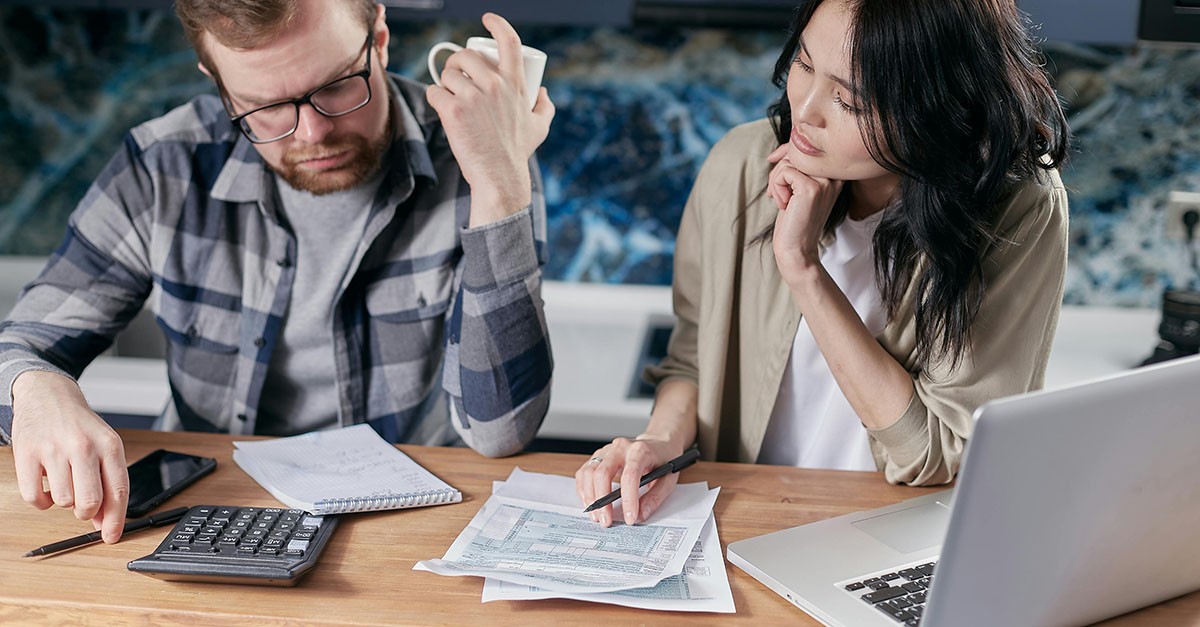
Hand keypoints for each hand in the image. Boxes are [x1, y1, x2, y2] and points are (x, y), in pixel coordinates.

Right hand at [11, 371, 129, 542]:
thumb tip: (106, 523)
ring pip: (63, 502)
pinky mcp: (26, 454)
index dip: (116, 520)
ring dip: (64, 501)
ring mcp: (54, 449)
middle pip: (90, 502)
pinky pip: (34, 498)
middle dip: (87, 512)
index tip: (112, 537)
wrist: (48, 395)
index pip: (118, 491)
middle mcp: (83, 446)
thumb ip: (108, 483)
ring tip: (64, 482)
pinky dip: (41, 501)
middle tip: (84, 505)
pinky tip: (46, 485)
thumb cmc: (80, 427)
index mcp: (109, 445)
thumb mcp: (103, 447)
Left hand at [425, 12, 554, 225]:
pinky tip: (442, 108)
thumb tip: (542, 92)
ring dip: (445, 83)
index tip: (487, 19)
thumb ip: (545, 107)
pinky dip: (435, 99)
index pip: (509, 42)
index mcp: (515, 84)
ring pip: (447, 74)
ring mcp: (472, 97)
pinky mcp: (452, 110)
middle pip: (465, 56)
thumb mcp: (540, 127)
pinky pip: (434, 91)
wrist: (499, 175)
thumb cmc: (517, 152)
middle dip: (457, 63)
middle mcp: (494, 85)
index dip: (497, 24)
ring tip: (450, 97)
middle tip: (456, 77)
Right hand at [574, 436, 681, 527]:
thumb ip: (655, 498)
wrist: (657, 443)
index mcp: (640, 451)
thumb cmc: (663, 460)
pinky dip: (584, 490)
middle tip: (606, 521)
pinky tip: (590, 503)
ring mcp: (607, 451)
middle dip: (602, 500)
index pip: (630, 475)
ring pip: (589, 472)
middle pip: (602, 472)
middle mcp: (620, 448)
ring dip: (589, 497)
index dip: (628, 499)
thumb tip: (640, 515)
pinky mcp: (598, 457)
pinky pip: (584, 473)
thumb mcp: (668, 479)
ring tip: (596, 516)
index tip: (629, 518)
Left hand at [766, 144, 842, 288]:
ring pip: (789, 160)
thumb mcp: (797, 189)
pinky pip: (785, 172)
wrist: (797, 249)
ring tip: (781, 201)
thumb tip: (779, 150)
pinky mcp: (812, 188)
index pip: (810, 146)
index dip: (787, 149)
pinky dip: (776, 186)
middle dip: (779, 169)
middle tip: (776, 193)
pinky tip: (782, 204)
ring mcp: (826, 181)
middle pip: (798, 151)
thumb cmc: (794, 220)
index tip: (772, 159)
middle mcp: (835, 175)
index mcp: (836, 174)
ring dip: (776, 180)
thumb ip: (796, 167)